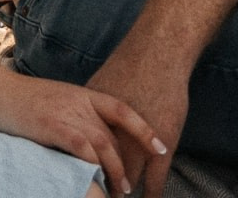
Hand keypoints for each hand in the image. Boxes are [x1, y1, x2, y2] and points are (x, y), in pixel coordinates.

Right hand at [0, 70, 167, 195]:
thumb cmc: (22, 100)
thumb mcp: (57, 100)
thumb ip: (76, 113)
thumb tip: (93, 137)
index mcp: (82, 93)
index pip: (122, 110)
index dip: (143, 129)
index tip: (160, 147)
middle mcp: (79, 101)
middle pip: (113, 134)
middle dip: (128, 161)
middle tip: (133, 185)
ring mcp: (67, 113)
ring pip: (103, 145)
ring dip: (116, 170)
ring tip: (122, 190)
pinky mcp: (53, 126)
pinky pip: (82, 150)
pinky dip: (95, 167)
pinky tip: (99, 181)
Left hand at [88, 51, 188, 197]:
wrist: (159, 53)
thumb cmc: (130, 65)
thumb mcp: (101, 86)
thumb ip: (89, 108)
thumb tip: (76, 119)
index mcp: (96, 124)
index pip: (85, 157)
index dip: (84, 169)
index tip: (81, 180)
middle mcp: (115, 137)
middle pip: (104, 171)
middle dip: (103, 183)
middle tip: (102, 192)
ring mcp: (139, 145)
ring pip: (128, 180)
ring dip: (123, 189)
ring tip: (119, 196)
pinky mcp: (162, 148)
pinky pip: (154, 183)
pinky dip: (150, 195)